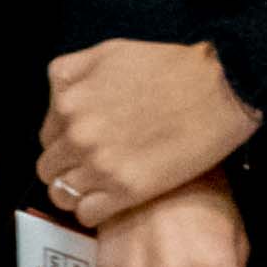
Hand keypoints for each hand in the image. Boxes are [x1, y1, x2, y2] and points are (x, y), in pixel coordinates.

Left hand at [39, 38, 260, 228]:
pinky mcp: (125, 190)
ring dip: (76, 192)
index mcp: (69, 102)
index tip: (83, 145)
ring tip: (99, 187)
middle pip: (49, 168)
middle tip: (92, 167)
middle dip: (67, 168)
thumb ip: (71, 74)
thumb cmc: (170, 66)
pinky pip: (86, 214)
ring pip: (61, 194)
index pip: (46, 137)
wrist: (220, 89)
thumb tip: (57, 97)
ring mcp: (100, 165)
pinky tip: (110, 201)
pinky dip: (93, 211)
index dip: (64, 142)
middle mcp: (78, 135)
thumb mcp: (108, 52)